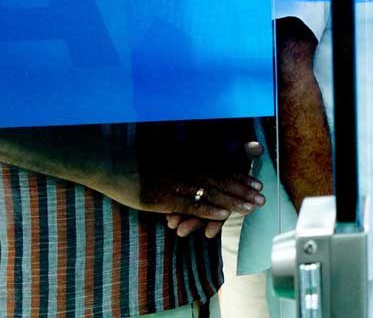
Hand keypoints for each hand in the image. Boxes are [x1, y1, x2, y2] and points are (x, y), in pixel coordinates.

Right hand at [108, 141, 264, 231]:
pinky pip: (191, 205)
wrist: (110, 164)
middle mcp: (186, 170)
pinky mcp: (164, 198)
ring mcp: (176, 184)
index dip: (239, 176)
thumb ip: (182, 163)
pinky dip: (209, 209)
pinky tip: (224, 214)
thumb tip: (197, 171)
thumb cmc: (135, 163)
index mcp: (187, 161)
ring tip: (252, 207)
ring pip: (211, 193)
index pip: (219, 169)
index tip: (257, 182)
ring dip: (234, 200)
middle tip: (262, 197)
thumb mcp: (164, 158)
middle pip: (221, 180)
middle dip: (243, 189)